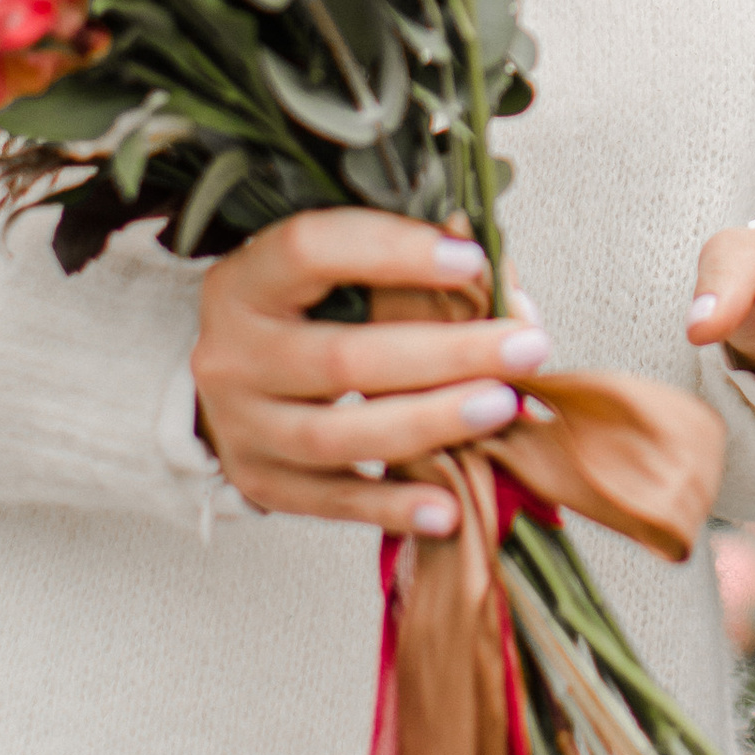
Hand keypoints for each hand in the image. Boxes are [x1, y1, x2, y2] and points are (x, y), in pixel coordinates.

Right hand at [192, 209, 551, 526]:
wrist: (238, 375)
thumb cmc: (307, 307)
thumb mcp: (339, 267)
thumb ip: (420, 266)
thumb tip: (507, 291)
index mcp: (246, 278)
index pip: (309, 249)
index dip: (392, 252)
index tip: (472, 260)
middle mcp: (230, 353)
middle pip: (339, 359)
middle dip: (444, 355)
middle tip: (523, 349)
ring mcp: (239, 425)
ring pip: (334, 437)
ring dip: (428, 425)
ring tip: (501, 409)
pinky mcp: (259, 479)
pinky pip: (329, 501)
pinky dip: (390, 505)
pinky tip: (447, 505)